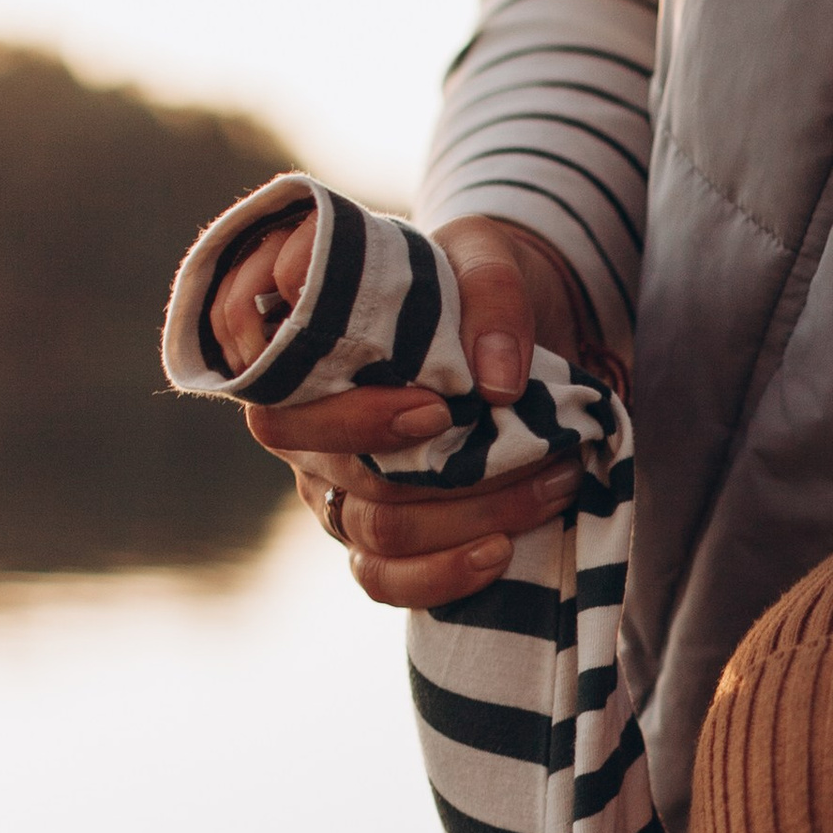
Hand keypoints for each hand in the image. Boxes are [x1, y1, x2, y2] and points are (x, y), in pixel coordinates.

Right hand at [210, 214, 611, 608]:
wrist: (497, 331)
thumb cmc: (466, 283)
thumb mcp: (484, 254)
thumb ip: (491, 292)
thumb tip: (497, 382)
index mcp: (296, 339)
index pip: (280, 387)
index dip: (353, 412)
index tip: (436, 406)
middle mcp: (298, 416)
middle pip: (338, 465)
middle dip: (435, 468)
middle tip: (524, 444)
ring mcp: (326, 479)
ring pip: (375, 525)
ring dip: (469, 517)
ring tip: (552, 483)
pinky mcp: (362, 531)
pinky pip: (380, 577)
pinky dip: (442, 575)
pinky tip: (500, 552)